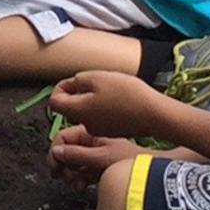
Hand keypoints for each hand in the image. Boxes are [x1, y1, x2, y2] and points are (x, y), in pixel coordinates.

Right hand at [49, 124, 144, 190]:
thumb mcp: (101, 157)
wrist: (150, 174)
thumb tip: (56, 152)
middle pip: (66, 150)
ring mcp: (96, 154)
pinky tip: (82, 186)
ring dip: (70, 174)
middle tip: (63, 177)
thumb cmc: (130, 161)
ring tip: (75, 184)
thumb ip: (77, 154)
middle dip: (63, 165)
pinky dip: (79, 178)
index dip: (56, 151)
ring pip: (73, 163)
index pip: (63, 137)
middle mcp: (91, 141)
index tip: (55, 167)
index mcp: (91, 132)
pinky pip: (83, 171)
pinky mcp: (100, 167)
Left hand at [50, 69, 166, 142]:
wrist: (155, 114)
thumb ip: (77, 80)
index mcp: (78, 111)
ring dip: (93, 98)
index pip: (54, 102)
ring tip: (111, 88)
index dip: (60, 87)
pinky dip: (105, 106)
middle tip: (95, 80)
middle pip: (72, 106)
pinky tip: (120, 99)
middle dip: (79, 91)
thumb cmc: (125, 93)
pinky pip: (102, 116)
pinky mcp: (114, 131)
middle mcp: (85, 124)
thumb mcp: (96, 77)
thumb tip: (71, 85)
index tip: (74, 80)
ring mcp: (100, 130)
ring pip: (88, 110)